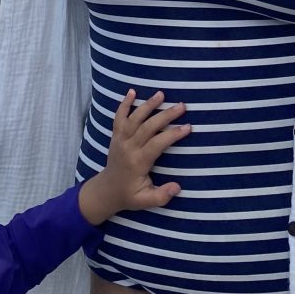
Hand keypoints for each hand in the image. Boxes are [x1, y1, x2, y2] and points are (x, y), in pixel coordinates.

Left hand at [78, 89, 187, 225]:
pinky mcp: (115, 136)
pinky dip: (124, 104)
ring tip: (161, 94)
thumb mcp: (145, 201)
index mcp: (137, 162)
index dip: (172, 135)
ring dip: (148, 105)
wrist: (106, 191)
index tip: (188, 127)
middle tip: (182, 106)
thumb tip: (177, 187)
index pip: (157, 144)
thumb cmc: (129, 195)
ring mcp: (120, 140)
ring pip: (134, 119)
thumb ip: (162, 196)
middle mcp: (128, 148)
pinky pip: (118, 117)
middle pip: (147, 127)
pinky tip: (132, 92)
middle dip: (165, 115)